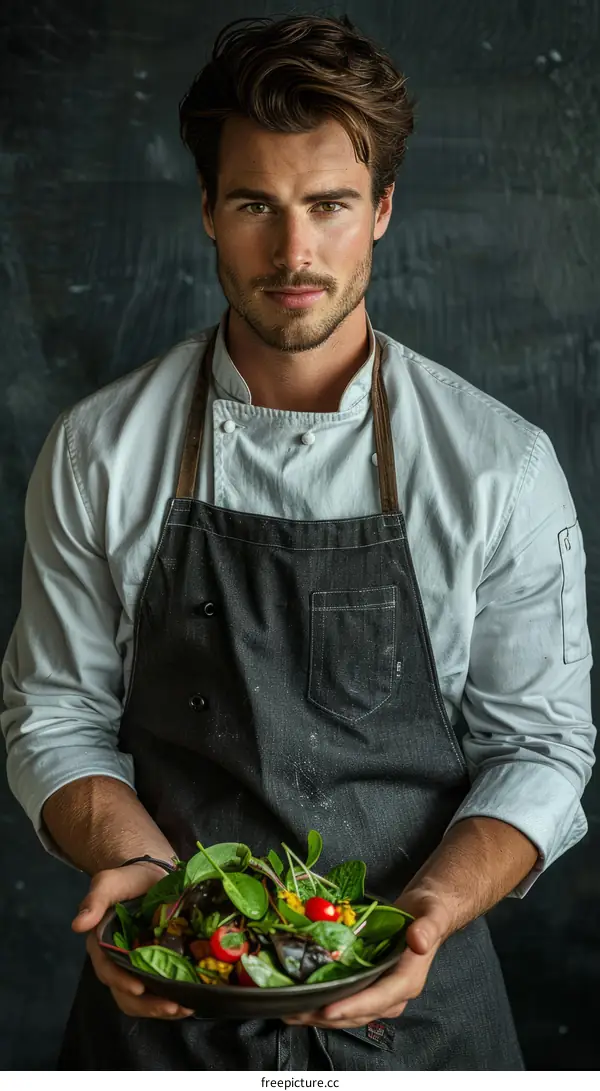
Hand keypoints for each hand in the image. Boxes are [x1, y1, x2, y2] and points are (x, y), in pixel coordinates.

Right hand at [72, 861, 193, 1019]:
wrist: (151, 875)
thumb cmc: (127, 880)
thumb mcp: (109, 882)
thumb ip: (95, 900)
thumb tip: (78, 925)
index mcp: (102, 945)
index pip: (107, 970)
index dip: (120, 981)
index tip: (139, 988)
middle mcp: (117, 961)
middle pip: (125, 994)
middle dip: (147, 1005)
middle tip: (172, 1007)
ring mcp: (137, 966)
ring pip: (142, 999)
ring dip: (160, 1008)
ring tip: (184, 1009)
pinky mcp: (156, 966)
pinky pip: (158, 990)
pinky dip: (171, 999)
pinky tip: (189, 1002)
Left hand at [282, 891, 450, 1029]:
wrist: (425, 913)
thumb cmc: (428, 913)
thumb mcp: (430, 915)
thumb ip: (426, 928)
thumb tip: (418, 941)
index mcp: (408, 980)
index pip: (379, 999)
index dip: (353, 1006)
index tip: (328, 1009)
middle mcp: (393, 994)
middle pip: (357, 1013)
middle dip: (326, 1015)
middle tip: (295, 1012)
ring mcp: (379, 994)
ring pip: (348, 1013)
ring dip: (319, 1015)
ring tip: (290, 1012)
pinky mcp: (368, 987)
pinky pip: (344, 1002)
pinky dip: (322, 1004)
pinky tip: (300, 1002)